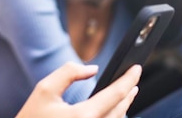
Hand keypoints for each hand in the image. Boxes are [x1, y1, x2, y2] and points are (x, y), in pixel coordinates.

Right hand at [15, 62, 140, 117]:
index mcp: (83, 117)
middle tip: (133, 79)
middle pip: (120, 110)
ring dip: (123, 107)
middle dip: (128, 93)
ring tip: (126, 93)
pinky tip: (113, 110)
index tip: (137, 68)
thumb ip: (69, 73)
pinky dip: (112, 117)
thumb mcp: (45, 89)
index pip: (115, 95)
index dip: (129, 79)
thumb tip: (93, 69)